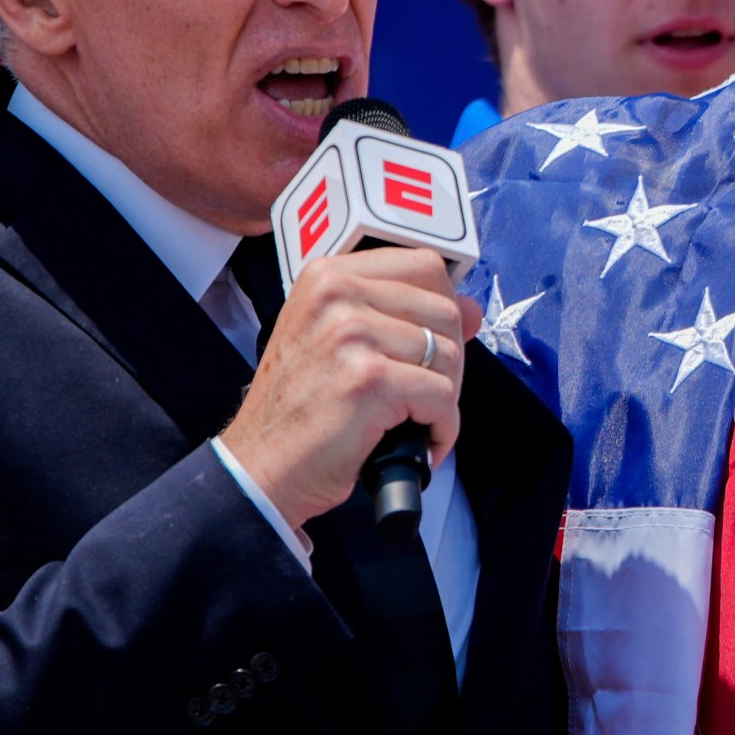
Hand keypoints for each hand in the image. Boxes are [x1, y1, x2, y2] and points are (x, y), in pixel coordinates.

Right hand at [217, 248, 481, 531]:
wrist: (261, 467)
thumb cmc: (301, 409)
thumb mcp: (341, 342)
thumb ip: (404, 315)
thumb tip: (473, 309)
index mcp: (329, 275)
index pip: (425, 266)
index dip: (443, 310)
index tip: (435, 344)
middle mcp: (337, 294)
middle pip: (444, 312)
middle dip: (449, 361)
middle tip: (424, 395)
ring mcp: (351, 334)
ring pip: (448, 355)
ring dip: (445, 398)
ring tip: (415, 419)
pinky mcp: (369, 380)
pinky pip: (442, 397)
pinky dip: (442, 428)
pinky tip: (420, 440)